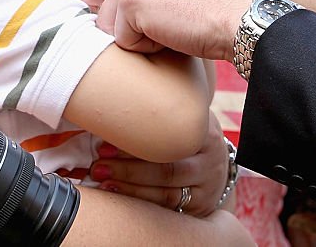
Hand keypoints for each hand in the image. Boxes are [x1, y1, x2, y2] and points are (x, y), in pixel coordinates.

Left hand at [69, 0, 264, 57]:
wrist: (236, 13)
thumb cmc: (212, 3)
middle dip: (111, 18)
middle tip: (146, 24)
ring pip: (103, 23)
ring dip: (131, 35)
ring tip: (165, 27)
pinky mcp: (130, 2)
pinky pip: (121, 40)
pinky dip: (144, 47)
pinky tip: (168, 35)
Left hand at [91, 111, 230, 216]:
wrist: (217, 163)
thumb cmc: (191, 135)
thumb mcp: (189, 117)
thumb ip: (165, 112)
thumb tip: (115, 107)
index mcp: (206, 134)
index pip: (168, 141)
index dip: (135, 145)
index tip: (104, 145)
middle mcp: (210, 162)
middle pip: (167, 170)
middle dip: (128, 170)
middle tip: (98, 166)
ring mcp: (206, 188)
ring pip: (166, 194)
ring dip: (130, 189)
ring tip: (103, 181)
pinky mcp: (199, 208)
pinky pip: (166, 208)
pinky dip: (141, 202)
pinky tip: (119, 195)